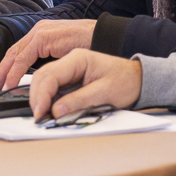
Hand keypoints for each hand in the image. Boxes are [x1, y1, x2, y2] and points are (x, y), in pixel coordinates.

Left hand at [0, 19, 96, 91]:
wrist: (105, 36)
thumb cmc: (89, 47)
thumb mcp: (64, 55)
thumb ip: (51, 62)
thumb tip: (42, 78)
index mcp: (42, 34)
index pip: (19, 52)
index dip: (7, 68)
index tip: (0, 83)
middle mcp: (38, 31)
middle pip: (13, 53)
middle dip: (1, 72)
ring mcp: (40, 32)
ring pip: (15, 55)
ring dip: (4, 73)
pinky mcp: (44, 37)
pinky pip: (24, 57)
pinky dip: (15, 72)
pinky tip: (11, 84)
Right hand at [28, 48, 142, 119]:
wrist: (139, 79)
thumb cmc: (126, 82)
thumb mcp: (105, 94)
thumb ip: (79, 102)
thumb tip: (56, 111)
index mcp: (78, 58)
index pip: (50, 74)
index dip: (41, 94)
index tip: (39, 112)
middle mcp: (69, 61)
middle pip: (42, 76)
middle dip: (36, 96)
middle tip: (38, 116)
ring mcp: (68, 69)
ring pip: (44, 81)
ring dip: (40, 98)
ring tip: (42, 115)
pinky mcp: (69, 79)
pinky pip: (52, 87)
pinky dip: (47, 99)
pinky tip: (48, 110)